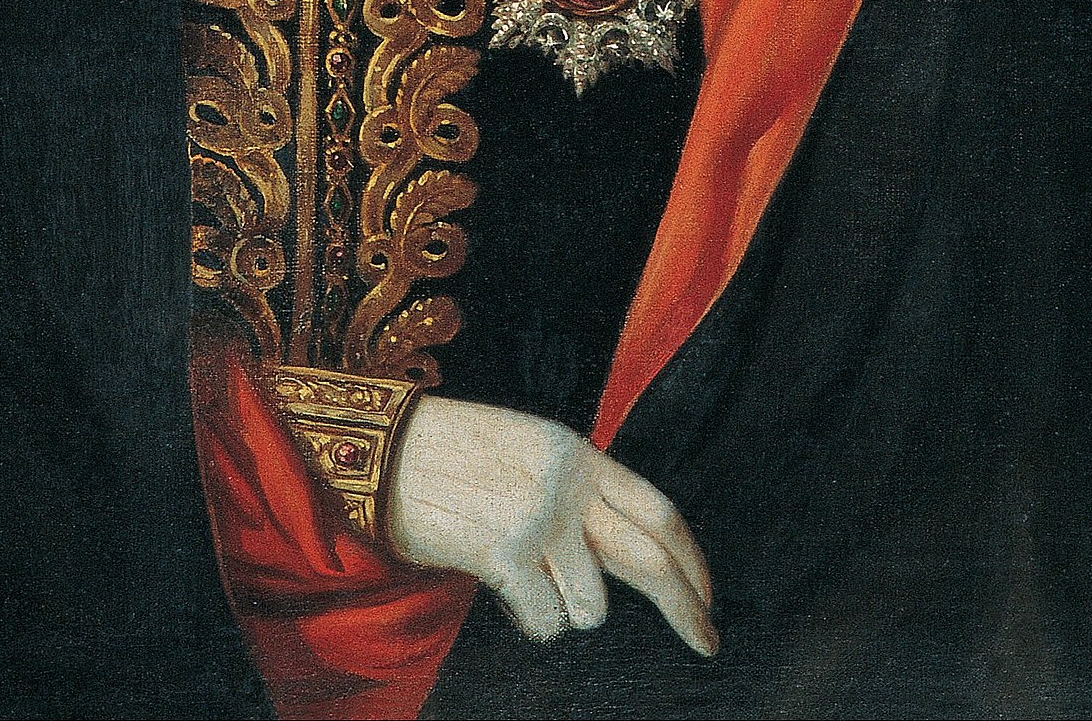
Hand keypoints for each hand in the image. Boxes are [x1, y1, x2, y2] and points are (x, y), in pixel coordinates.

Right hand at [385, 394, 716, 655]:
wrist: (384, 450)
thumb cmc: (454, 458)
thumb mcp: (531, 454)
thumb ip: (579, 496)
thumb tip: (629, 556)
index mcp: (578, 454)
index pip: (658, 509)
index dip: (691, 556)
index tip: (707, 593)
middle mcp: (568, 484)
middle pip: (650, 559)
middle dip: (687, 608)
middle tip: (708, 641)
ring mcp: (539, 518)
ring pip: (591, 606)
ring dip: (565, 609)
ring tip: (524, 579)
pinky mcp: (507, 553)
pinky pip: (545, 621)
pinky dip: (527, 618)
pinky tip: (498, 585)